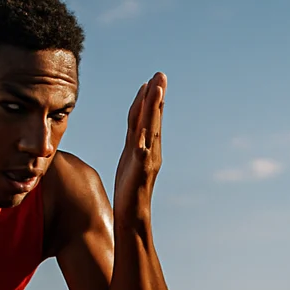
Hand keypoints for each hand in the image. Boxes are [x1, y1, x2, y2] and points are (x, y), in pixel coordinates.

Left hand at [114, 72, 164, 226]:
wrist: (133, 215)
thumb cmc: (129, 192)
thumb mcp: (130, 164)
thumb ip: (133, 146)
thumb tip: (135, 137)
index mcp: (146, 147)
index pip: (147, 119)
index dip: (151, 100)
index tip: (154, 82)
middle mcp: (151, 150)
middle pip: (153, 118)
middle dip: (157, 96)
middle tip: (161, 75)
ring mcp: (147, 158)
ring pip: (151, 127)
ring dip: (154, 106)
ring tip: (156, 87)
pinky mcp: (141, 167)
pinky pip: (143, 146)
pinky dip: (146, 132)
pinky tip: (145, 124)